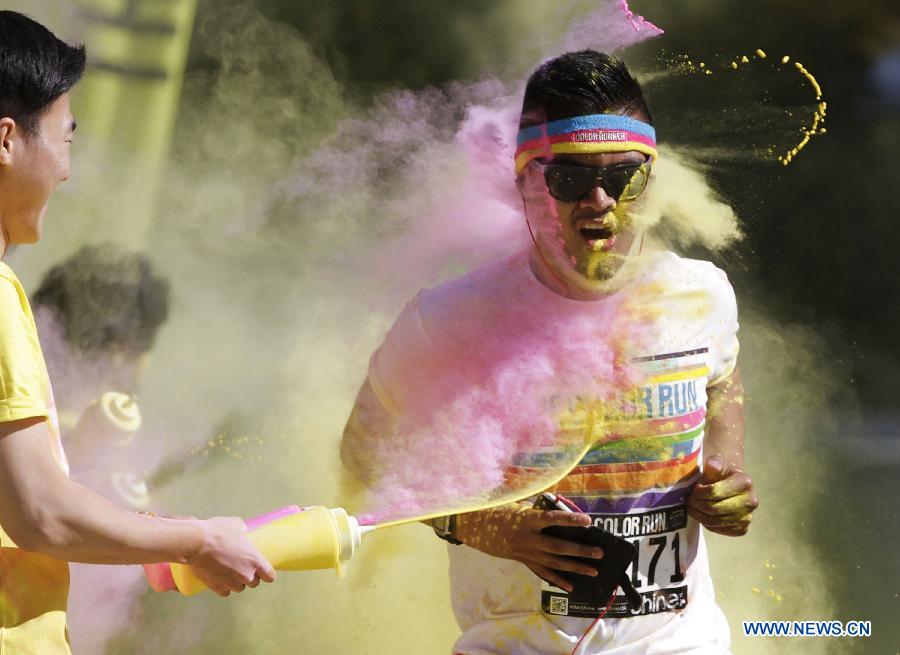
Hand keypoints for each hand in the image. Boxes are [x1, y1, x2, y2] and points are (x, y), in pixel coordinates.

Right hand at [187, 517, 275, 596]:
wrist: (196, 543)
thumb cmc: (218, 532)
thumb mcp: (235, 524)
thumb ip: (243, 529)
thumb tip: (243, 529)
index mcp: (255, 560)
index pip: (270, 575)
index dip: (267, 574)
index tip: (264, 572)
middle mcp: (246, 574)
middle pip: (254, 583)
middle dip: (250, 576)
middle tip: (242, 567)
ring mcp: (231, 583)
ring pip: (240, 588)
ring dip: (237, 582)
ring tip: (229, 572)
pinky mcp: (217, 587)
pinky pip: (225, 592)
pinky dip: (224, 587)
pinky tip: (220, 579)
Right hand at [456, 503, 603, 591]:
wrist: (477, 528)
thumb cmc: (499, 510)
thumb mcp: (517, 503)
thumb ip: (538, 507)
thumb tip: (559, 505)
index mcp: (526, 520)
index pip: (551, 519)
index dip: (570, 520)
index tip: (588, 520)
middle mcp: (527, 539)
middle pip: (557, 547)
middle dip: (579, 551)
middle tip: (599, 553)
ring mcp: (525, 553)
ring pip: (553, 563)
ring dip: (574, 567)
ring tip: (593, 571)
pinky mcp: (523, 561)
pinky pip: (542, 572)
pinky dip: (557, 580)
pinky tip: (571, 586)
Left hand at [688, 456, 757, 535]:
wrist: (731, 484)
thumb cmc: (720, 473)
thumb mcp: (717, 463)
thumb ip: (714, 463)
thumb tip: (713, 465)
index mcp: (745, 482)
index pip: (714, 492)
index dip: (699, 492)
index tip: (694, 489)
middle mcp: (751, 501)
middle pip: (714, 508)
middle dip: (697, 504)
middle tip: (689, 500)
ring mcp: (748, 517)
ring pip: (715, 521)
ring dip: (699, 515)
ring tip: (692, 507)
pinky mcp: (742, 529)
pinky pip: (719, 530)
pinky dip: (707, 524)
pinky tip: (702, 515)